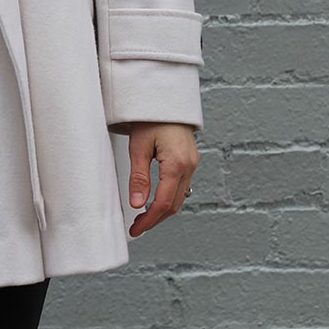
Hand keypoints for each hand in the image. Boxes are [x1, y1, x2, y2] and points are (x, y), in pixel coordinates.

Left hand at [125, 122, 198, 237]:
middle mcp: (189, 166)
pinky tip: (156, 201)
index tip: (135, 229)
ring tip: (144, 218)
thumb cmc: (151, 118)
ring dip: (163, 211)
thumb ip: (138, 177)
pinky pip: (182, 187)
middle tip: (137, 227)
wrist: (165, 99)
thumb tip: (137, 204)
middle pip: (174, 204)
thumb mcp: (138, 147)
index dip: (149, 220)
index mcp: (177, 163)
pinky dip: (169, 198)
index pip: (163, 203)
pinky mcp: (190, 161)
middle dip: (155, 219)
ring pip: (180, 197)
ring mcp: (192, 164)